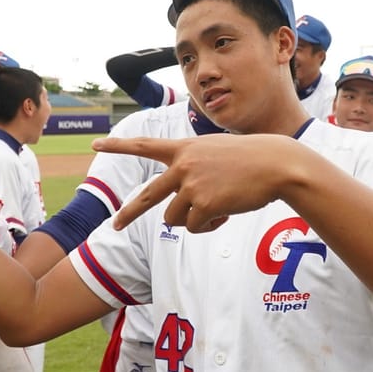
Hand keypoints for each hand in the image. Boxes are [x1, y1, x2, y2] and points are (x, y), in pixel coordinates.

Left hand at [93, 134, 298, 232]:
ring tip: (216, 210)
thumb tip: (182, 204)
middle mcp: (183, 165)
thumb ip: (193, 169)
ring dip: (192, 220)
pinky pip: (196, 227)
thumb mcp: (215, 153)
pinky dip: (209, 226)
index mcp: (184, 149)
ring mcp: (192, 185)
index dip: (119, 145)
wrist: (275, 164)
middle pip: (147, 196)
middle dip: (129, 214)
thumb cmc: (251, 159)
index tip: (97, 144)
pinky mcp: (205, 204)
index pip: (145, 145)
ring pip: (174, 218)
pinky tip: (225, 214)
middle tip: (116, 225)